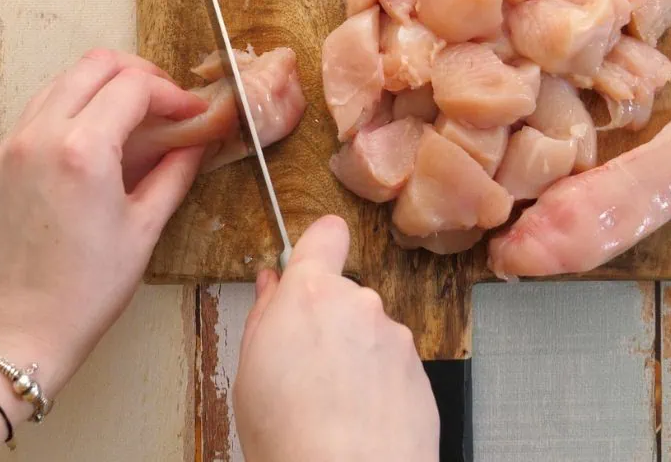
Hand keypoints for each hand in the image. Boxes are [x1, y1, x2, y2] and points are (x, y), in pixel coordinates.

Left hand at [0, 49, 207, 395]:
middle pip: (95, 65)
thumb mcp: (143, 230)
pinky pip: (40, 108)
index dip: (173, 94)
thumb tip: (197, 145)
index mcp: (82, 150)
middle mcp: (41, 134)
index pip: (134, 87)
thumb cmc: (83, 292)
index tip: (193, 113)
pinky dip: (74, 104)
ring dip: (104, 84)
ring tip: (136, 115)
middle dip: (140, 74)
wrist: (16, 332)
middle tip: (168, 103)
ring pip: (64, 79)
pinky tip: (98, 135)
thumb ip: (174, 176)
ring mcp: (13, 144)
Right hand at [234, 216, 439, 461]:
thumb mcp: (250, 370)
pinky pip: (392, 366)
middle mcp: (360, 304)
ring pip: (369, 334)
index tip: (310, 262)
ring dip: (355, 357)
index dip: (318, 246)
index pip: (326, 235)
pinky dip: (379, 385)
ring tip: (331, 404)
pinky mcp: (420, 371)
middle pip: (344, 296)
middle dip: (328, 322)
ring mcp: (395, 337)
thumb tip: (271, 286)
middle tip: (304, 367)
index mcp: (311, 294)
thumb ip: (265, 315)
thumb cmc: (290, 435)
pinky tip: (357, 419)